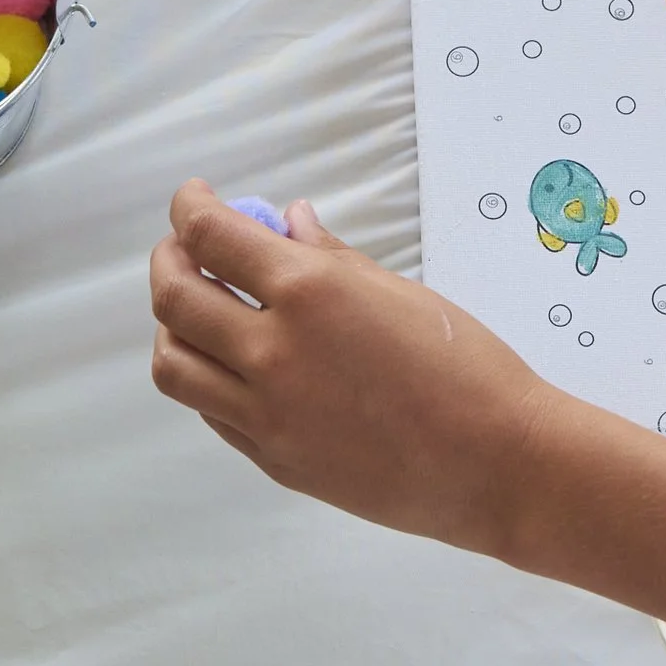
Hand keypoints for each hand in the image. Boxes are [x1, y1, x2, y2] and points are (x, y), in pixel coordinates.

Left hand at [150, 182, 557, 549]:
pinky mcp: (275, 459)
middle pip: (174, 297)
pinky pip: (212, 410)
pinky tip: (236, 361)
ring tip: (200, 310)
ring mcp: (268, 414)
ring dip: (174, 325)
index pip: (212, 236)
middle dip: (169, 259)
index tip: (192, 200)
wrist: (496, 464)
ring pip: (174, 363)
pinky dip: (208, 376)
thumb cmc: (467, 368)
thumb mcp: (399, 292)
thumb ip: (330, 256)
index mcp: (310, 293)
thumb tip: (288, 221)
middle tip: (184, 248)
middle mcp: (274, 352)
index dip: (189, 209)